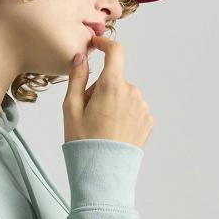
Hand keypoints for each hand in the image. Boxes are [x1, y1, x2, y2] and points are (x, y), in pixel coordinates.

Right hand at [62, 35, 153, 149]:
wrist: (103, 174)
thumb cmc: (83, 142)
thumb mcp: (71, 107)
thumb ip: (77, 77)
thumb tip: (81, 57)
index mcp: (112, 86)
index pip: (115, 52)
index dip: (105, 44)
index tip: (96, 44)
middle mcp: (132, 93)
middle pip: (114, 78)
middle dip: (101, 88)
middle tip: (88, 111)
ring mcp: (143, 108)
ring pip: (123, 94)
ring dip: (112, 101)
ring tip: (101, 125)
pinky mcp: (148, 121)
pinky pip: (133, 107)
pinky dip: (123, 112)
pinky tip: (113, 130)